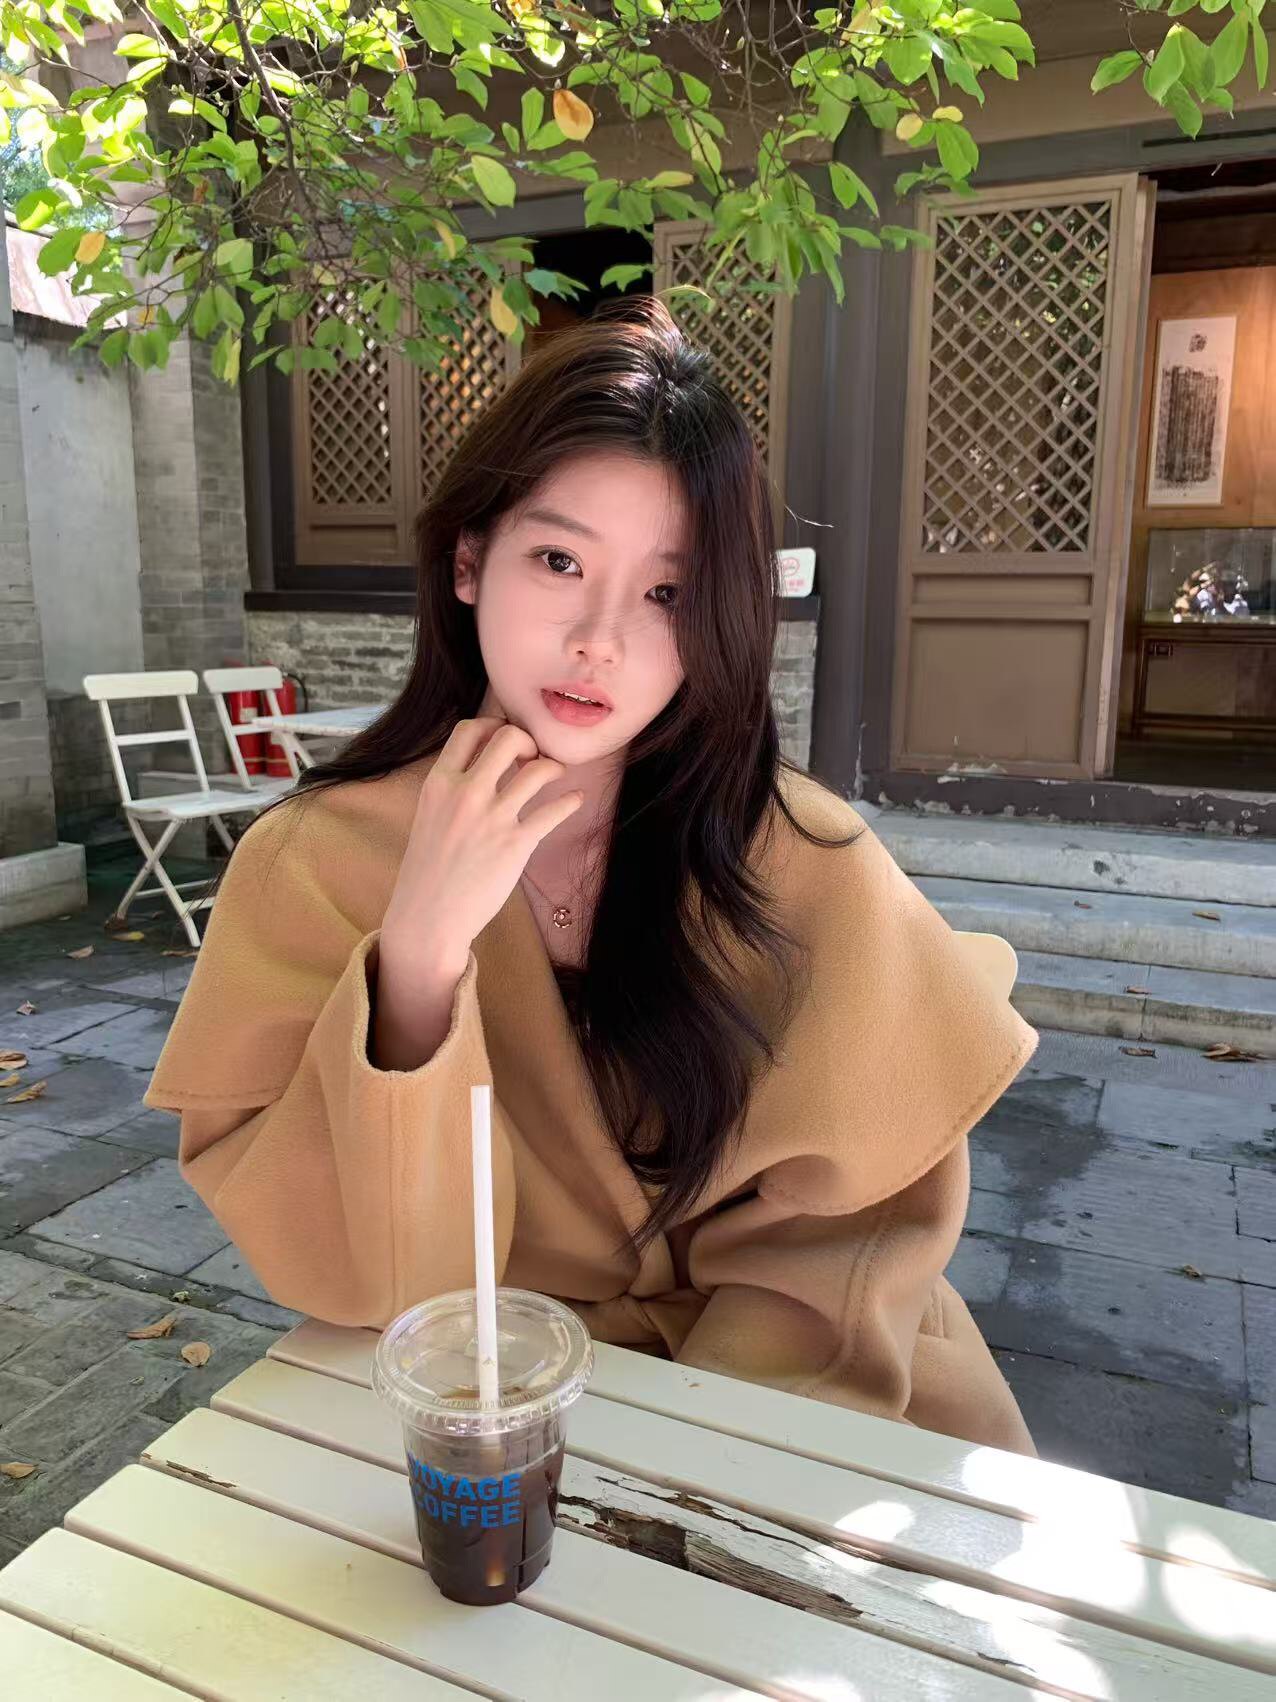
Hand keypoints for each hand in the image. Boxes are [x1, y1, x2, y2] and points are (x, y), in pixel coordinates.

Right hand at [380, 717, 582, 976]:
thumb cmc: (428, 870)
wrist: (428, 917)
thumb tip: (483, 766)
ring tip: (555, 776)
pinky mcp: (515, 844)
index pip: (469, 729)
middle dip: (527, 741)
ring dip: (553, 767)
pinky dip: (570, 802)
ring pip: (538, 769)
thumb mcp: (429, 816)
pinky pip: (554, 811)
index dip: (493, 726)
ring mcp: (492, 818)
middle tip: (531, 758)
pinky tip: (575, 801)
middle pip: (507, 737)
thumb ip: (452, 789)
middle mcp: (465, 794)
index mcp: (439, 783)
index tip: (504, 740)